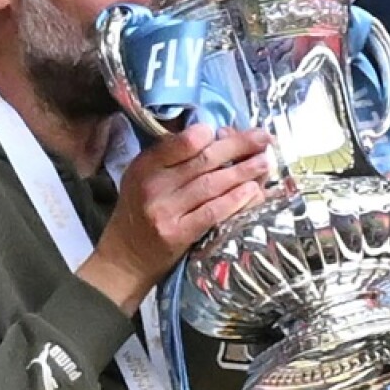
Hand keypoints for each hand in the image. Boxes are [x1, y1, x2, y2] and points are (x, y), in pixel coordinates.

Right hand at [79, 124, 270, 313]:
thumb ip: (173, 159)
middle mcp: (154, 185)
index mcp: (146, 166)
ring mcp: (166, 211)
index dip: (211, 134)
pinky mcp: (178, 234)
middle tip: (263, 138)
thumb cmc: (140, 214)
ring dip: (243, 171)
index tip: (233, 129)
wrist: (124, 259)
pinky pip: (212, 212)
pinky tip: (253, 191)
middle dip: (238, 146)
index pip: (182, 142)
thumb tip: (216, 137)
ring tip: (265, 162)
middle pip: (204, 160)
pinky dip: (235, 200)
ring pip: (212, 184)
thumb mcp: (143, 178)